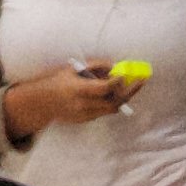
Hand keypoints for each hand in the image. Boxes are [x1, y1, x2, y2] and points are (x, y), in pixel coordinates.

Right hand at [7, 65, 128, 135]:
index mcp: (77, 89)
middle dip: (129, 91)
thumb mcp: (73, 68)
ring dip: (123, 96)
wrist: (44, 103)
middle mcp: (82, 104)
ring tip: (133, 85)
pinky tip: (114, 92)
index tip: (124, 74)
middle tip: (142, 80)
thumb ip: (94, 66)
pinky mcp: (86, 120)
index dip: (115, 82)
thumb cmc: (59, 81)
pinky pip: (104, 111)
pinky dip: (112, 101)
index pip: (102, 88)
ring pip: (111, 108)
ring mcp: (84, 115)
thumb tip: (113, 66)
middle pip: (112, 102)